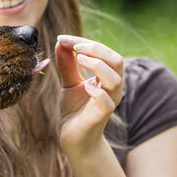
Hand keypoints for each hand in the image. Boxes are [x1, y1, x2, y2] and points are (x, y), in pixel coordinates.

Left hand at [55, 35, 123, 156]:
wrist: (74, 138)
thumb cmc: (75, 109)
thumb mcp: (69, 82)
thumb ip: (67, 64)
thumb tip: (60, 42)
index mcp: (107, 76)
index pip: (103, 52)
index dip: (83, 42)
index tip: (62, 38)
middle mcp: (113, 87)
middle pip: (116, 60)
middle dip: (96, 49)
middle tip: (74, 47)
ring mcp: (109, 101)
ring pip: (114, 79)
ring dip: (97, 65)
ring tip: (78, 58)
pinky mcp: (101, 116)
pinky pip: (106, 102)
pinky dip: (96, 91)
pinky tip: (84, 86)